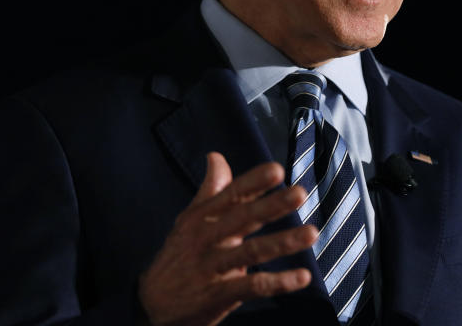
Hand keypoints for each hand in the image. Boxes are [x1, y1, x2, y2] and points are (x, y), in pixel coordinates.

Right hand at [138, 152, 317, 325]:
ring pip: (251, 251)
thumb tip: (216, 156)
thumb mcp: (189, 221)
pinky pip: (252, 287)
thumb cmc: (179, 256)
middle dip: (271, 205)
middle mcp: (207, 238)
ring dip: (282, 242)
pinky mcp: (217, 295)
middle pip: (243, 218)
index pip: (231, 195)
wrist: (149, 306)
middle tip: (299, 193)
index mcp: (202, 217)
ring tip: (312, 233)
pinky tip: (302, 276)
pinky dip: (278, 282)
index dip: (253, 182)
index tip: (276, 170)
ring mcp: (212, 267)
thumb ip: (211, 190)